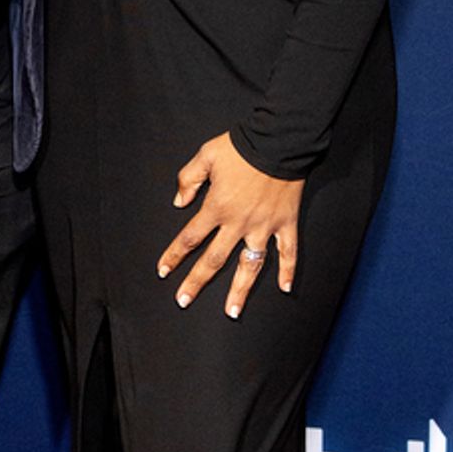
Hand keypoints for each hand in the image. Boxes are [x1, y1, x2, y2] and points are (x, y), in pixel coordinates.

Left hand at [157, 133, 302, 318]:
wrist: (279, 139)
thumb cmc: (242, 147)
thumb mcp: (206, 156)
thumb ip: (188, 179)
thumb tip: (178, 202)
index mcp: (217, 207)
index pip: (189, 237)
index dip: (174, 255)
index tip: (163, 271)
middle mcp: (238, 223)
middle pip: (214, 259)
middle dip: (196, 281)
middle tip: (184, 300)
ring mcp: (264, 226)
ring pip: (250, 265)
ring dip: (240, 290)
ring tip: (231, 312)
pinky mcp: (286, 223)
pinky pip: (288, 252)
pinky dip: (289, 270)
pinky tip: (286, 289)